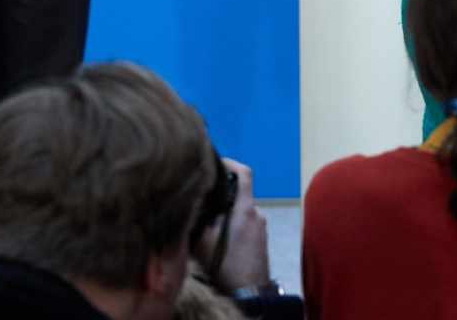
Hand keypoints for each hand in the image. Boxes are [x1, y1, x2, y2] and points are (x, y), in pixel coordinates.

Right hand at [198, 157, 270, 292]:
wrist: (249, 293)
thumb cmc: (227, 265)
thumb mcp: (204, 242)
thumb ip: (201, 218)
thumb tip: (194, 201)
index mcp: (245, 208)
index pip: (244, 173)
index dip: (230, 163)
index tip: (215, 162)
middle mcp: (257, 213)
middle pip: (239, 193)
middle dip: (221, 195)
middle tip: (202, 200)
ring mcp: (261, 227)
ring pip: (240, 211)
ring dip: (226, 213)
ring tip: (207, 223)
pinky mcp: (261, 240)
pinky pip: (245, 223)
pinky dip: (233, 225)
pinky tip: (220, 239)